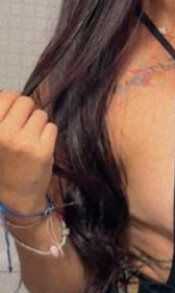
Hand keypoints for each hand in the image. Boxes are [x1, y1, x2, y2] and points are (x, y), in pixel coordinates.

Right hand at [0, 91, 57, 214]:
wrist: (16, 198)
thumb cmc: (3, 165)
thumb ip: (1, 118)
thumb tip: (11, 95)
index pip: (6, 97)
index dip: (12, 101)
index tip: (13, 113)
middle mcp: (4, 134)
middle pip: (25, 102)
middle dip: (27, 112)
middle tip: (23, 128)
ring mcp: (24, 142)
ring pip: (40, 114)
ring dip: (38, 124)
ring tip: (30, 140)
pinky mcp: (43, 150)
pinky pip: (51, 127)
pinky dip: (48, 135)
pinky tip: (39, 147)